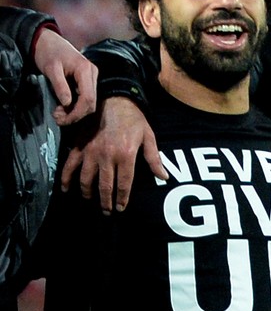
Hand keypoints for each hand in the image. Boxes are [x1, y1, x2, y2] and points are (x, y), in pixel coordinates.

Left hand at [32, 29, 98, 124]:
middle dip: (75, 114)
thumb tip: (67, 104)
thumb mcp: (51, 69)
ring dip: (75, 111)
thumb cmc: (49, 53)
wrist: (48, 41)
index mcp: (85, 70)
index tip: (63, 120)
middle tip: (58, 118)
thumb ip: (60, 86)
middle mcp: (92, 74)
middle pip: (91, 103)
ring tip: (58, 112)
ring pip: (89, 102)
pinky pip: (85, 97)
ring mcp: (91, 77)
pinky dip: (75, 105)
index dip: (77, 113)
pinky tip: (63, 105)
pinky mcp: (87, 80)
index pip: (88, 98)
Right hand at [61, 97, 166, 212]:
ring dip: (88, 193)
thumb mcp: (149, 137)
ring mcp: (91, 152)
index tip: (120, 208)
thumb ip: (154, 159)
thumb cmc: (134, 119)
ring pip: (87, 180)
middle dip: (106, 201)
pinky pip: (70, 166)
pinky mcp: (79, 147)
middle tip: (107, 211)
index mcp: (126, 155)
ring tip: (91, 201)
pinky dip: (66, 179)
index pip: (123, 184)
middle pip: (105, 186)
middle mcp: (107, 156)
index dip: (122, 199)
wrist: (114, 100)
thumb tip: (164, 177)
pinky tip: (66, 189)